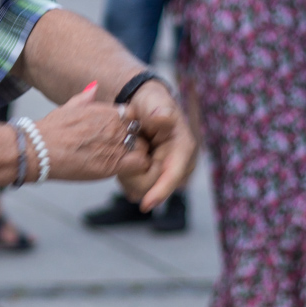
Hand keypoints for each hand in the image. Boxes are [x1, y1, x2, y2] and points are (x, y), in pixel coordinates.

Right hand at [35, 84, 150, 181]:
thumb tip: (94, 87)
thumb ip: (85, 98)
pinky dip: (138, 168)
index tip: (122, 134)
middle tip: (123, 150)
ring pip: (143, 148)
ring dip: (137, 154)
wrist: (40, 149)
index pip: (133, 115)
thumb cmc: (51, 130)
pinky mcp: (114, 164)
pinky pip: (141, 164)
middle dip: (134, 140)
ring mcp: (116, 144)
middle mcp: (115, 126)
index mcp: (106, 111)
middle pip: (140, 132)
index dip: (129, 126)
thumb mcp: (68, 107)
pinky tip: (126, 170)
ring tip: (124, 162)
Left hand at [116, 82, 196, 210]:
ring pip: (144, 190)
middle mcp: (179, 165)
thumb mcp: (154, 102)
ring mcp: (168, 173)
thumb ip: (159, 110)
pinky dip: (128, 176)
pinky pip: (138, 187)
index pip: (172, 176)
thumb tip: (163, 118)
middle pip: (154, 187)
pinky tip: (123, 163)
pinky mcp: (156, 177)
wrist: (144, 106)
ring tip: (123, 156)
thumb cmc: (151, 103)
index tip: (145, 204)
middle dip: (135, 177)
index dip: (159, 191)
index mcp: (183, 149)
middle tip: (121, 157)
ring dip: (130, 176)